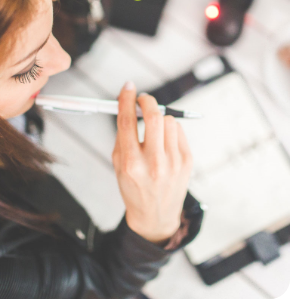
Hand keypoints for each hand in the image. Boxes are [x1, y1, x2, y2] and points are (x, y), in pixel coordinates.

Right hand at [112, 82, 192, 242]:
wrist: (155, 215)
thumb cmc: (133, 187)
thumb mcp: (117, 165)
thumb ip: (122, 135)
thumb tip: (128, 107)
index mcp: (130, 163)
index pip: (127, 121)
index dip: (126, 100)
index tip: (127, 87)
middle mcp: (153, 162)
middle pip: (153, 116)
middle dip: (147, 101)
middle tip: (142, 99)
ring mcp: (173, 162)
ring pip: (169, 121)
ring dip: (159, 118)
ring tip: (153, 129)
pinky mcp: (187, 161)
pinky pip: (179, 131)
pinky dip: (170, 129)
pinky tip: (164, 140)